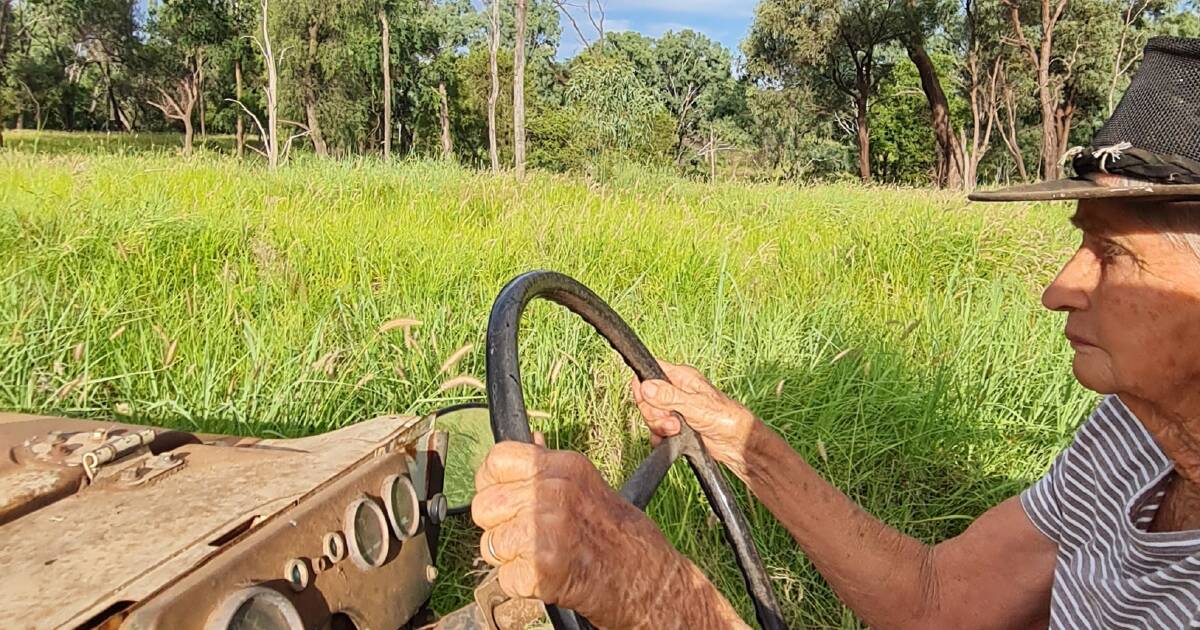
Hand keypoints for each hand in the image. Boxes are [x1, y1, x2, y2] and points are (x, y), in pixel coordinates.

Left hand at [471, 437, 683, 626]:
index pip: (495, 460)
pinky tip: (547, 576)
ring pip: (490, 544)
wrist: (650, 579)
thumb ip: (551, 468)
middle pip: (484, 506)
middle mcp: (553, 492)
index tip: (504, 499)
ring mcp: (548, 529)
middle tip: (528, 537)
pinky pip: (505, 578)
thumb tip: (528, 440)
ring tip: (542, 556)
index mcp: (563, 467)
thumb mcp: (587, 485)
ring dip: (510, 558)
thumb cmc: (619, 535)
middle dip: (498, 527)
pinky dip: (522, 585)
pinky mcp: (544, 567)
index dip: (491, 483)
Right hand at [631, 361, 759, 472]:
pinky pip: (656, 430)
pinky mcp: (675, 426)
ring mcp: (674, 409)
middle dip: (655, 413)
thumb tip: (646, 386)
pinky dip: (659, 437)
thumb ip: (669, 396)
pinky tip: (670, 439)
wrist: (737, 443)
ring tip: (677, 430)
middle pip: (647, 398)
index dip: (644, 386)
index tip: (650, 401)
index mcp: (681, 377)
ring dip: (659, 426)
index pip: (650, 372)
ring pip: (651, 415)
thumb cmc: (726, 418)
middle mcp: (675, 391)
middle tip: (672, 421)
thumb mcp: (696, 406)